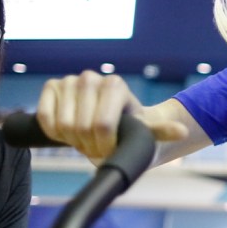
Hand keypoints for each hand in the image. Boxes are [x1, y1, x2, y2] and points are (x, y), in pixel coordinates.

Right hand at [36, 70, 187, 158]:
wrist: (110, 123)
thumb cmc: (128, 129)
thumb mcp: (144, 132)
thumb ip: (160, 132)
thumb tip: (181, 132)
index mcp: (116, 85)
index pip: (102, 126)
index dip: (104, 147)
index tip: (111, 151)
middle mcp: (91, 77)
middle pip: (81, 127)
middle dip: (89, 146)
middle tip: (97, 146)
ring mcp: (69, 80)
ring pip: (63, 125)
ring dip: (72, 141)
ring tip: (85, 138)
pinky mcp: (51, 87)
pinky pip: (45, 119)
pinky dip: (54, 132)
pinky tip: (67, 131)